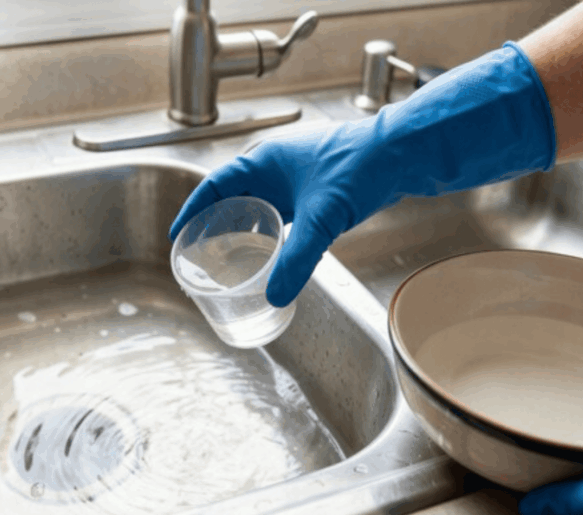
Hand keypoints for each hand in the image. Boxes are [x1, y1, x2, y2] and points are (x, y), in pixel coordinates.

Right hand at [169, 42, 555, 306]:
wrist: (404, 151)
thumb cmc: (361, 168)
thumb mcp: (322, 220)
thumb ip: (297, 260)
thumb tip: (275, 295)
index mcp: (263, 160)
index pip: (214, 186)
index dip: (192, 210)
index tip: (178, 234)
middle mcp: (275, 163)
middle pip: (232, 195)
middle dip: (214, 223)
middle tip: (201, 252)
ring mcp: (296, 172)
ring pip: (258, 201)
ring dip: (243, 225)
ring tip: (230, 254)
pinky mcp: (316, 183)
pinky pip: (280, 206)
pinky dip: (270, 225)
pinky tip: (274, 246)